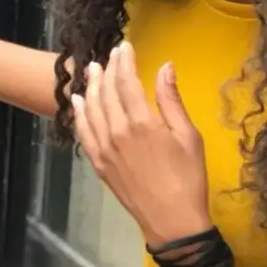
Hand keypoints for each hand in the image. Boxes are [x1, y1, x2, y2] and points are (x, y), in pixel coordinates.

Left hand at [72, 42, 211, 245]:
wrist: (171, 220)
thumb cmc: (188, 177)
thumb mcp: (188, 136)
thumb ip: (172, 100)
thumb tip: (166, 66)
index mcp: (142, 122)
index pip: (127, 81)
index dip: (124, 61)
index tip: (123, 46)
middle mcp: (117, 131)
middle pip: (106, 92)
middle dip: (106, 70)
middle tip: (107, 55)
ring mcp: (103, 147)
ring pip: (90, 109)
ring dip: (90, 87)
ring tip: (91, 71)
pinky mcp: (97, 162)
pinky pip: (82, 132)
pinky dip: (79, 114)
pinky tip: (77, 102)